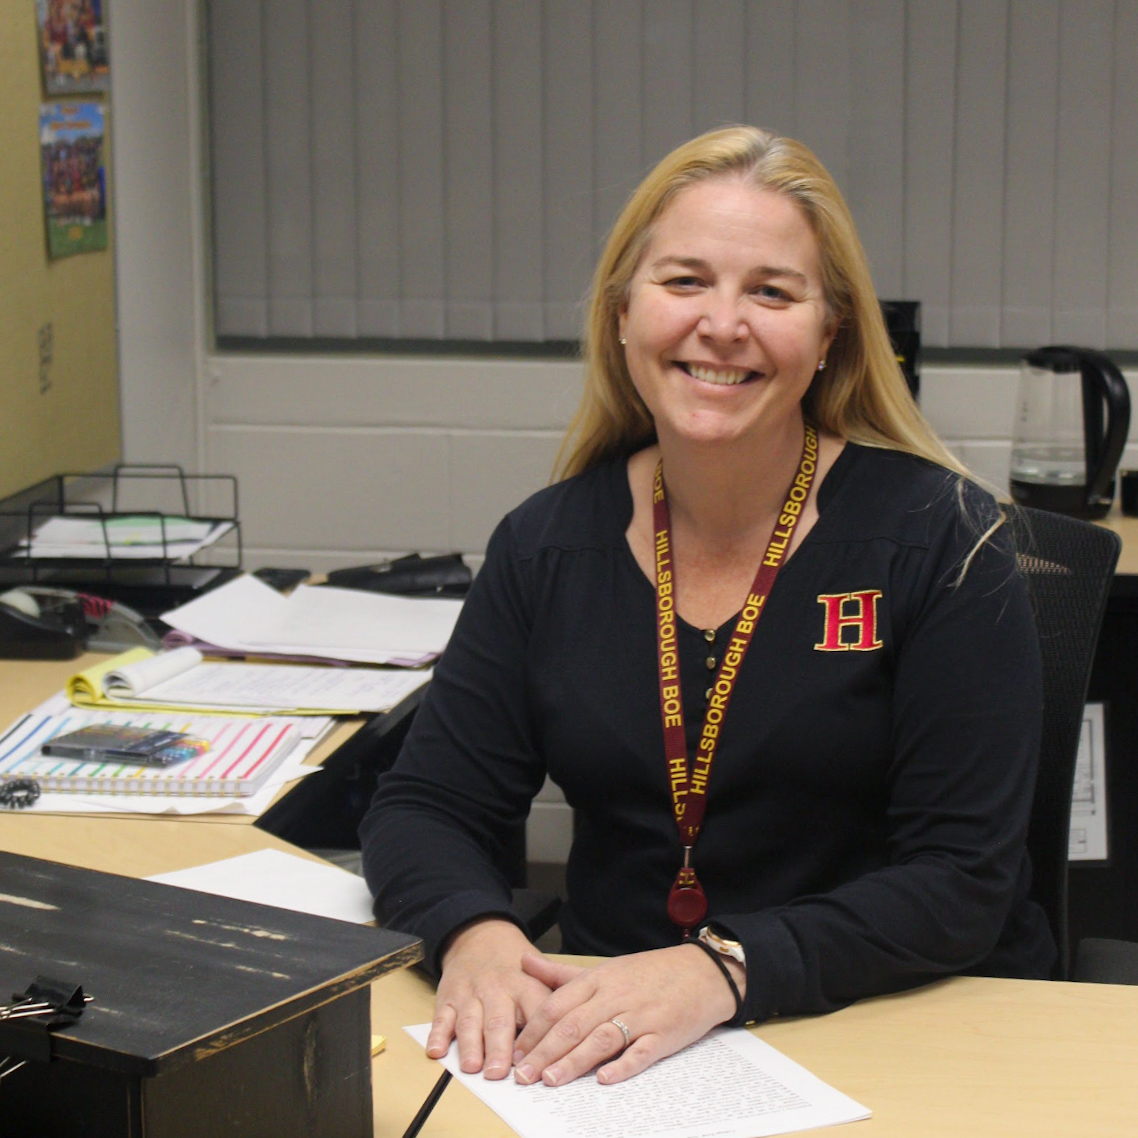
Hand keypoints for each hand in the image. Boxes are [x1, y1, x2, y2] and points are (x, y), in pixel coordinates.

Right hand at [429, 917, 552, 1079]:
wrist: (481, 936)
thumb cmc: (517, 968)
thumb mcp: (542, 975)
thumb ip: (557, 1001)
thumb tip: (582, 1032)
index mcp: (526, 985)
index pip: (536, 1012)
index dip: (538, 1037)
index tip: (539, 1062)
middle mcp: (498, 990)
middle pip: (499, 1020)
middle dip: (499, 1048)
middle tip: (500, 1073)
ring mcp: (471, 995)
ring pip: (470, 1021)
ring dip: (470, 1045)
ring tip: (472, 1067)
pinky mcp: (449, 998)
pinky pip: (442, 1017)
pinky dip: (438, 1034)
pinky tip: (436, 1051)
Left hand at [511, 943, 744, 1087]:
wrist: (701, 973)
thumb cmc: (648, 973)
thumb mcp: (604, 969)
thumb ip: (562, 973)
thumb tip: (524, 961)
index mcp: (598, 979)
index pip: (558, 1005)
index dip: (534, 1030)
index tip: (515, 1052)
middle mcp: (616, 996)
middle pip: (573, 1025)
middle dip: (545, 1052)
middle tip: (523, 1076)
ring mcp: (641, 1015)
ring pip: (601, 1038)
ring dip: (574, 1061)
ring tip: (551, 1080)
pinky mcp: (664, 1034)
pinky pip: (641, 1052)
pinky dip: (623, 1065)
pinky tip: (605, 1079)